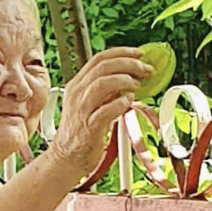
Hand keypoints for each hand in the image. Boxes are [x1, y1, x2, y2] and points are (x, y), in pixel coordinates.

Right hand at [50, 48, 150, 180]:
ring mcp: (82, 109)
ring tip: (137, 86)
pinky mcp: (89, 126)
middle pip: (103, 67)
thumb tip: (129, 78)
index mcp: (77, 85)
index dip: (121, 53)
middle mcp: (77, 93)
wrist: (67, 157)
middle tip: (145, 69)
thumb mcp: (89, 104)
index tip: (139, 54)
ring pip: (102, 83)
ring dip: (124, 81)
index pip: (99, 59)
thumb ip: (105, 90)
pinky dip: (121, 103)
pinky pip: (106, 110)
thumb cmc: (81, 132)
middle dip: (128, 64)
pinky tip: (128, 103)